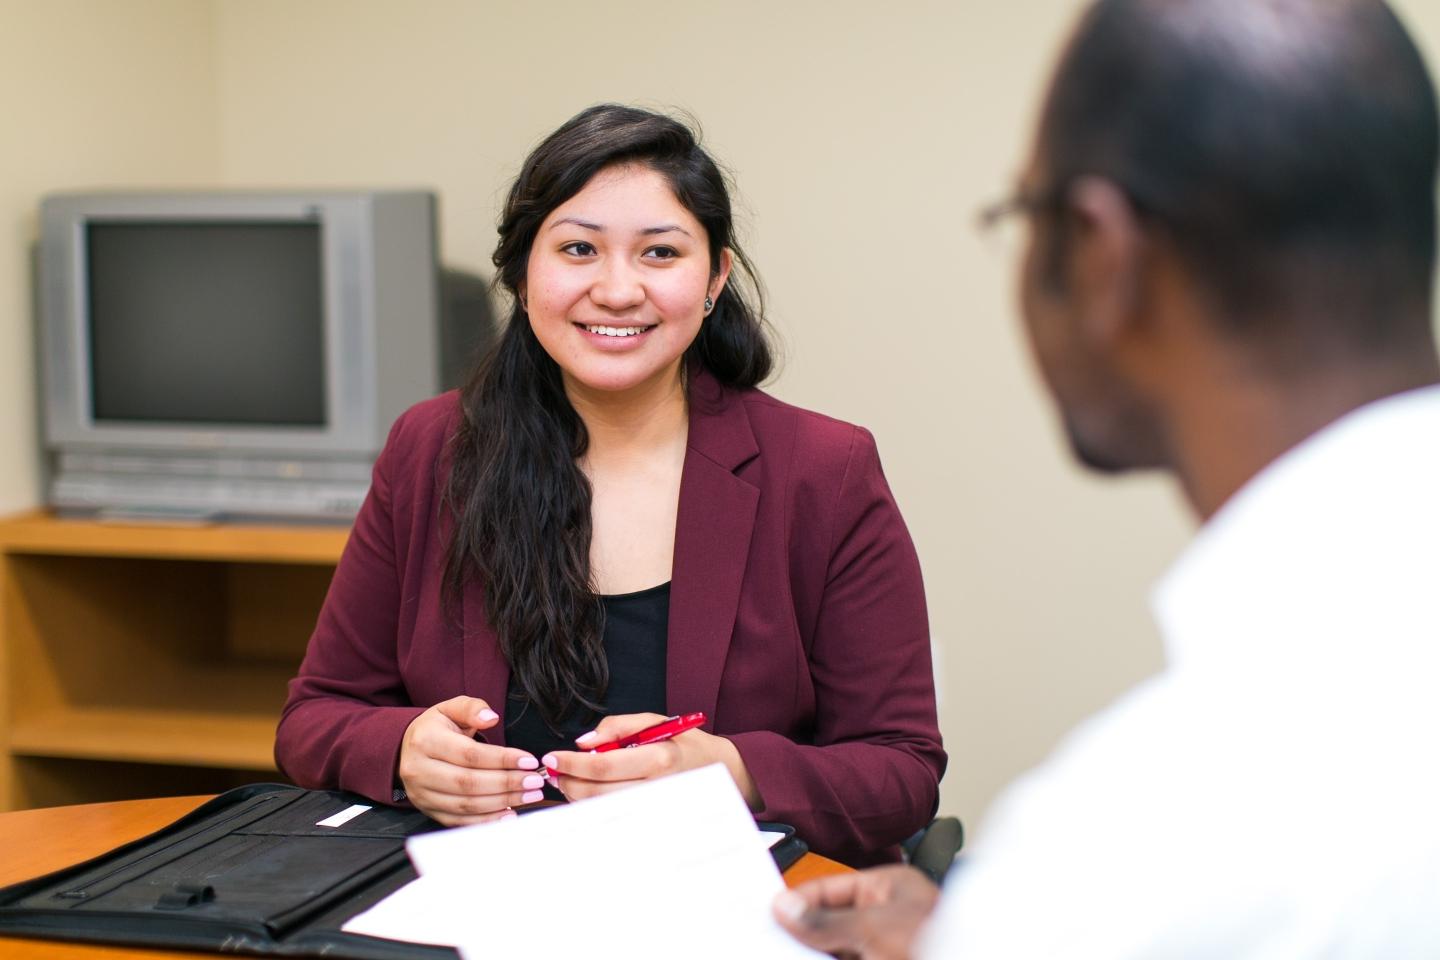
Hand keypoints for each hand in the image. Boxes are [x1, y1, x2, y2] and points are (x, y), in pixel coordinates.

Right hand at [397, 696, 546, 825]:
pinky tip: (509, 814)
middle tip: (534, 781)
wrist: (407, 749)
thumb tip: (491, 717)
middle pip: (468, 782)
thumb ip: (472, 708)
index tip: (529, 761)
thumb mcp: (451, 708)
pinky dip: (486, 821)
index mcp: (426, 740)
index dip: (502, 759)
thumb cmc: (436, 728)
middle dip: (506, 783)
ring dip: (502, 802)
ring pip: (466, 804)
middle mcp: (419, 770)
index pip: (469, 754)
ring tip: (529, 795)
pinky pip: (460, 821)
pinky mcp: (428, 810)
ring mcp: (422, 794)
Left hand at [543, 712, 760, 806]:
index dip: (571, 764)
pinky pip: (613, 819)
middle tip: (553, 770)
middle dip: (567, 782)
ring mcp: (655, 811)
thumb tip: (583, 742)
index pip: (603, 766)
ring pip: (602, 810)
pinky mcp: (652, 824)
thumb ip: (617, 727)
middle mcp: (657, 789)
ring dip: (577, 795)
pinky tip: (589, 793)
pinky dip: (593, 807)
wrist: (718, 770)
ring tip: (569, 779)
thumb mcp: (654, 721)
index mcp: (658, 759)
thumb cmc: (683, 744)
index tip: (551, 757)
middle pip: (597, 794)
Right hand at [772, 865, 939, 959]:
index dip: (799, 901)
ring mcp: (885, 949)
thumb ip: (828, 921)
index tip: (769, 913)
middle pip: (830, 924)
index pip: (832, 888)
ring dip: (811, 954)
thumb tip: (787, 909)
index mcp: (889, 890)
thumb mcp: (876, 929)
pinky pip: (848, 959)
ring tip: (780, 952)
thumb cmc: (943, 944)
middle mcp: (886, 919)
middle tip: (768, 940)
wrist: (973, 958)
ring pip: (836, 951)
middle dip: (802, 934)